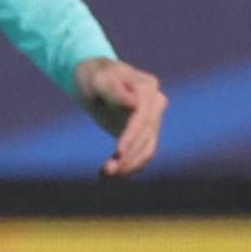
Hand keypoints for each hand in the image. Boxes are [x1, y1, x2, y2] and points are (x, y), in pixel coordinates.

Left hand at [75, 55, 166, 178]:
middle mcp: (156, 103)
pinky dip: (130, 165)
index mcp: (147, 87)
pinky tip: (112, 174)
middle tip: (107, 170)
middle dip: (129, 155)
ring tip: (106, 174)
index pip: (143, 117)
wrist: (95, 78)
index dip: (132, 135)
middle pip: (147, 135)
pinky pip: (144, 151)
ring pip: (148, 147)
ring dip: (130, 164)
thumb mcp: (99, 81)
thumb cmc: (94, 77)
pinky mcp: (145, 131)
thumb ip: (114, 91)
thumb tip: (134, 104)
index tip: (118, 151)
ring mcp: (153, 118)